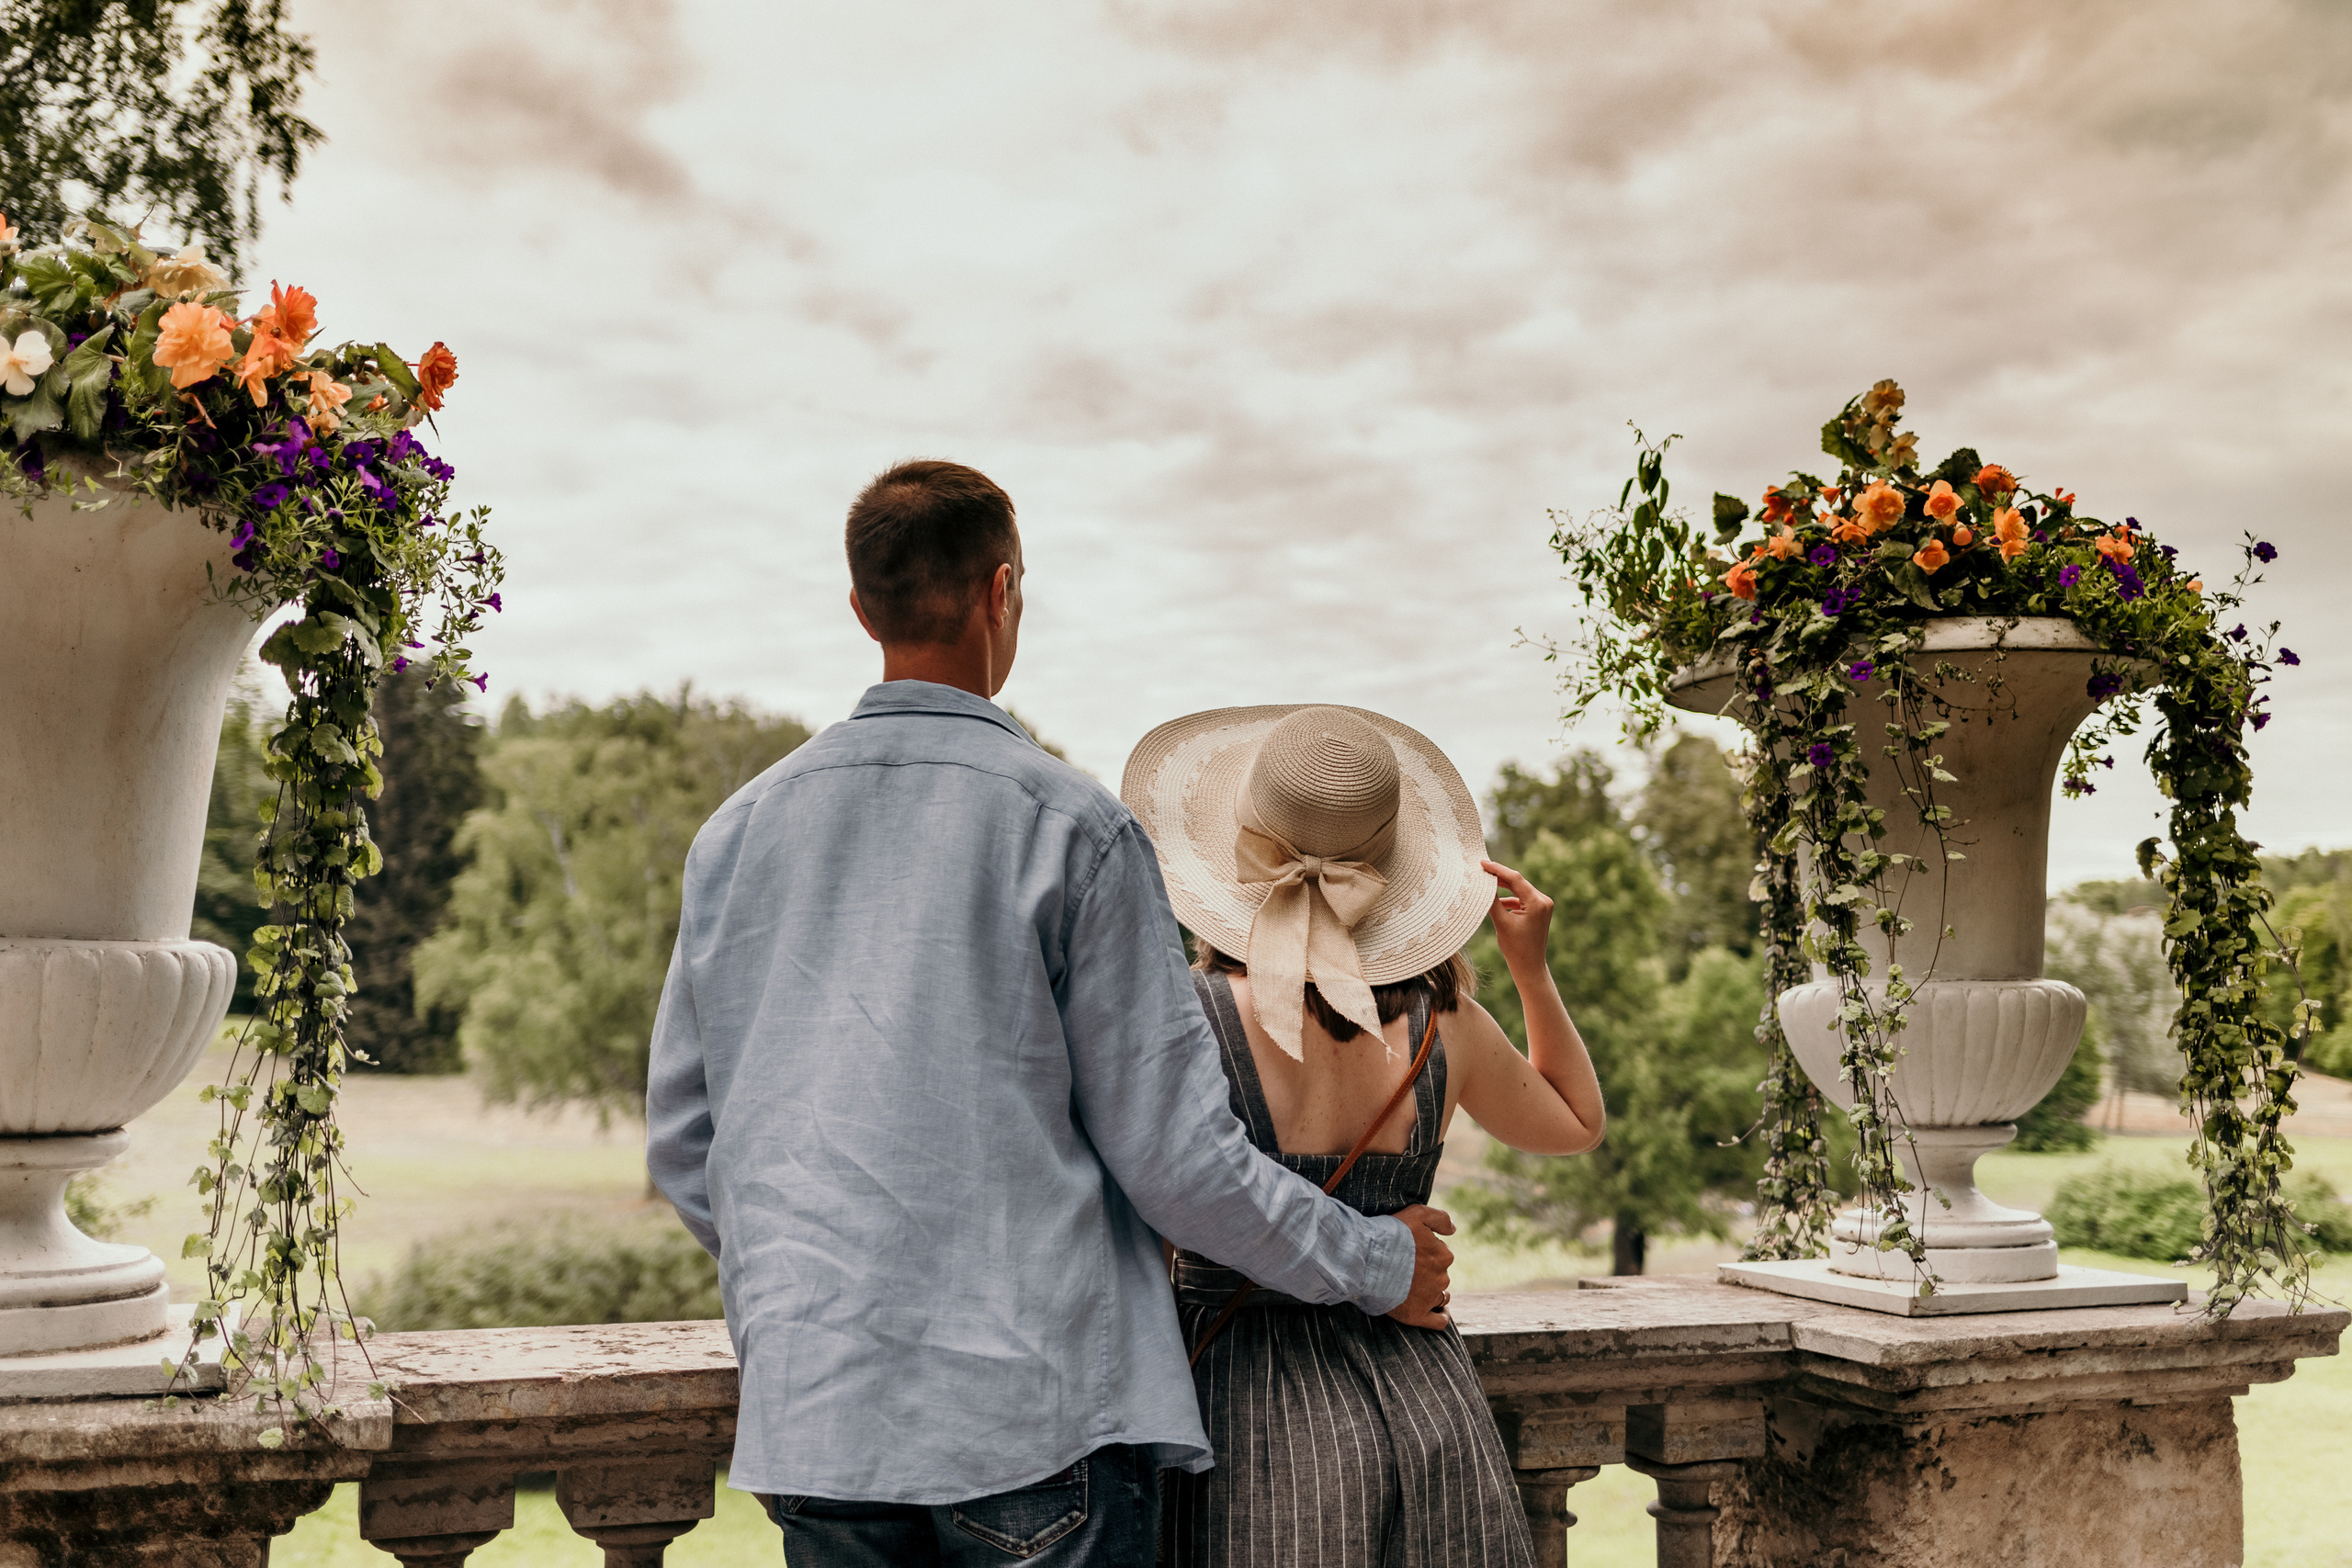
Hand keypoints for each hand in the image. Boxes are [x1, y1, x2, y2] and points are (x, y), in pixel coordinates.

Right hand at [1384, 1203, 1456, 1328]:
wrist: (1365, 1259)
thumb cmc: (1389, 1235)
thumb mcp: (1417, 1214)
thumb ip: (1440, 1218)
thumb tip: (1454, 1229)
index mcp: (1443, 1254)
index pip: (1441, 1253)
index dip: (1425, 1250)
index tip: (1409, 1250)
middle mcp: (1441, 1277)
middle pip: (1439, 1274)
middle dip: (1427, 1270)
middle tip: (1404, 1266)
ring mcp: (1430, 1297)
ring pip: (1440, 1295)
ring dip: (1431, 1291)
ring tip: (1413, 1287)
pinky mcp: (1417, 1314)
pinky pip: (1439, 1320)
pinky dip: (1441, 1316)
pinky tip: (1439, 1312)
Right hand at [1482, 860, 1554, 973]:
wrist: (1530, 968)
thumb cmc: (1516, 949)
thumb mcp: (1501, 922)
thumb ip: (1492, 901)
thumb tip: (1483, 883)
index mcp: (1537, 903)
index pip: (1515, 879)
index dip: (1498, 869)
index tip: (1482, 863)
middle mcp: (1544, 901)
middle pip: (1518, 882)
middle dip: (1500, 876)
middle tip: (1481, 869)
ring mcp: (1543, 906)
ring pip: (1519, 889)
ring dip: (1503, 886)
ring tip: (1486, 881)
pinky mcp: (1539, 911)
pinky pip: (1521, 899)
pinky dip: (1509, 898)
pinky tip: (1495, 900)